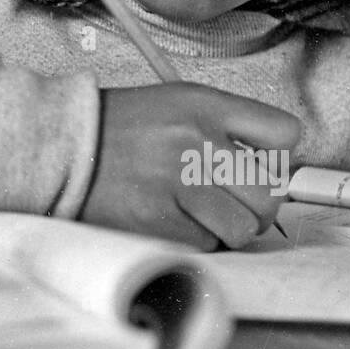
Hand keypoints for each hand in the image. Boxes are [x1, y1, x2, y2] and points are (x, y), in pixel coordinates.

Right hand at [83, 83, 300, 249]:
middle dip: (256, 204)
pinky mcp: (160, 221)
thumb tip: (273, 169)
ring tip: (199, 211)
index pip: (285, 134)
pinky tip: (170, 217)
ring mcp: (178, 183)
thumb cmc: (123, 128)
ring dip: (226, 227)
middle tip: (232, 201)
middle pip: (271, 192)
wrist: (64, 146)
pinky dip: (195, 239)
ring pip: (243, 228)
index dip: (277, 157)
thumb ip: (228, 126)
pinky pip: (207, 245)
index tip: (259, 165)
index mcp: (205, 105)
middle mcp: (196, 141)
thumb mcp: (178, 102)